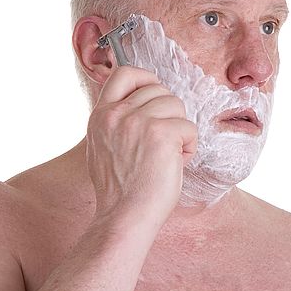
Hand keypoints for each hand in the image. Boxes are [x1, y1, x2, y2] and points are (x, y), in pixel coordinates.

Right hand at [86, 66, 197, 227]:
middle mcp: (116, 114)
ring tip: (169, 155)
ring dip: (180, 130)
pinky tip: (176, 163)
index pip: (124, 74)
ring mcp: (138, 122)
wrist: (125, 217)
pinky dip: (190, 147)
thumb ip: (117, 123)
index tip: (155, 96)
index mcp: (101, 116)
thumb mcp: (104, 147)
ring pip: (176, 105)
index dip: (146, 79)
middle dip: (169, 113)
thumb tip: (144, 105)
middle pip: (158, 89)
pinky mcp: (161, 134)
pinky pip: (189, 127)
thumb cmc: (121, 192)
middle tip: (164, 143)